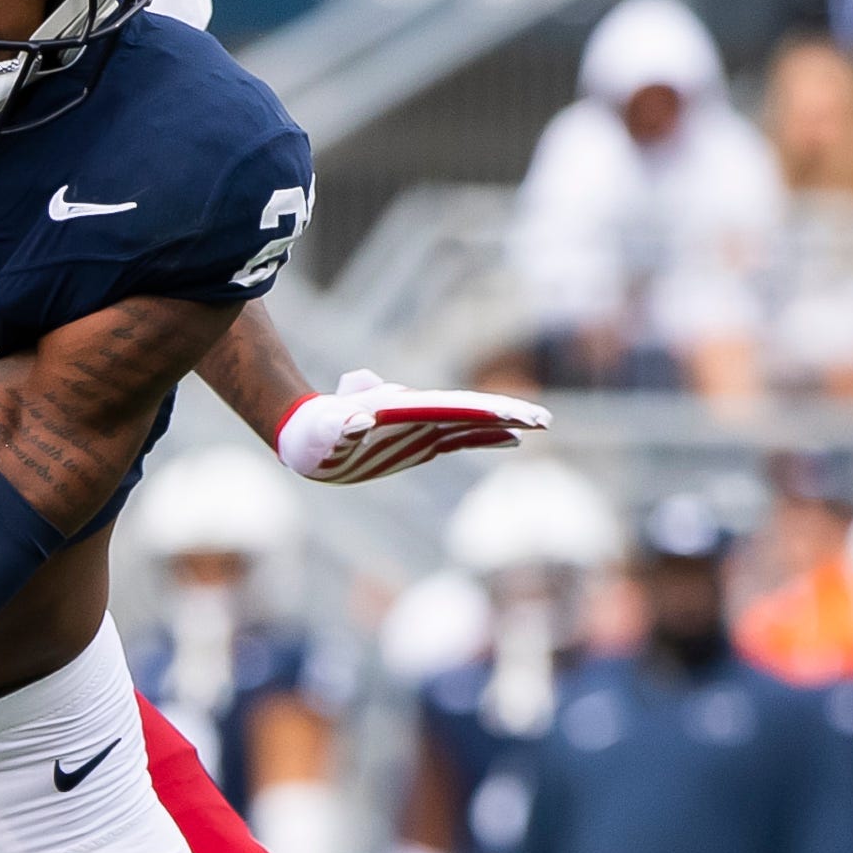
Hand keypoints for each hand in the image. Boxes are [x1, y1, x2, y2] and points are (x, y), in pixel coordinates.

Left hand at [275, 369, 548, 482]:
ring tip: (540, 425)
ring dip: (504, 425)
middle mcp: (421, 417)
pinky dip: (485, 437)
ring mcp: (423, 429)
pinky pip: (459, 438)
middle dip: (508, 416)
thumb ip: (344, 425)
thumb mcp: (327, 430)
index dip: (487, 413)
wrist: (307, 435)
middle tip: (545, 420)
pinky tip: (510, 440)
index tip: (519, 415)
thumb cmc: (317, 431)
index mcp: (409, 412)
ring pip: (472, 424)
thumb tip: (358, 420)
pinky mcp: (420, 443)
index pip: (457, 410)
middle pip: (472, 413)